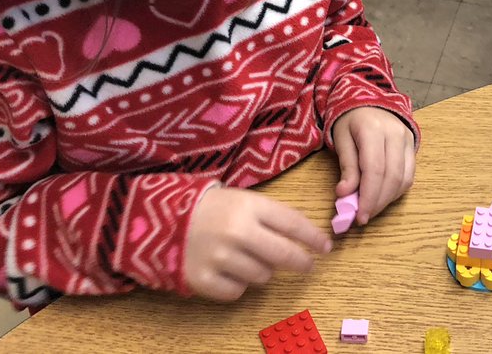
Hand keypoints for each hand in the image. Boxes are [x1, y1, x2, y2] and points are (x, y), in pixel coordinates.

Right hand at [184, 186, 331, 300]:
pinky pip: (238, 291)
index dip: (313, 237)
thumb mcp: (244, 200)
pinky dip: (239, 284)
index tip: (326, 247)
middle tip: (308, 265)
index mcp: (249, 206)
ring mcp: (219, 257)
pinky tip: (229, 269)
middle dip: (302, 262)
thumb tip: (308, 238)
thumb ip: (273, 216)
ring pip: (262, 276)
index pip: (293, 223)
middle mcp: (236, 231)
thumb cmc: (215, 209)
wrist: (164, 219)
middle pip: (283, 255)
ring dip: (263, 270)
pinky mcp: (203, 279)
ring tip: (248, 256)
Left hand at [332, 107, 415, 225]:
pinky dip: (396, 191)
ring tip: (370, 209)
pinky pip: (409, 175)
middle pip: (391, 177)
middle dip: (377, 202)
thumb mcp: (341, 140)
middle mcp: (395, 133)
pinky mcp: (412, 146)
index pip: (375, 169)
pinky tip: (382, 197)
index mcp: (373, 129)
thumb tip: (344, 195)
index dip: (368, 197)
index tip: (358, 217)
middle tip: (362, 217)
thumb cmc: (350, 121)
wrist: (368, 101)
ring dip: (387, 200)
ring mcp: (407, 139)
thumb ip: (346, 167)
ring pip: (404, 179)